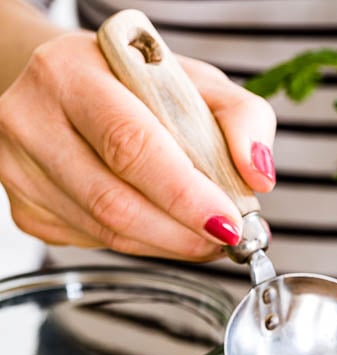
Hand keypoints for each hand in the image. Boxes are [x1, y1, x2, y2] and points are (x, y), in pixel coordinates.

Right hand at [0, 30, 275, 259]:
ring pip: (107, 233)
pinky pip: (96, 243)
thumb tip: (259, 175)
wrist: (57, 85)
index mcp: (73, 74)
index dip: (184, 194)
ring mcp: (23, 172)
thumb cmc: (127, 82)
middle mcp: (35, 121)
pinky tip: (160, 226)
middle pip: (115, 202)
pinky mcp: (28, 211)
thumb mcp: (192, 79)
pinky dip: (142, 244)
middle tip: (224, 238)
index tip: (228, 222)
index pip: (131, 144)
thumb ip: (240, 118)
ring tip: (204, 236)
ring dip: (168, 245)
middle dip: (182, 233)